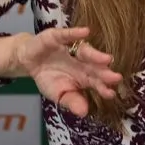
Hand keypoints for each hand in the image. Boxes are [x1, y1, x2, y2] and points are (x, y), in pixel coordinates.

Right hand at [0, 28, 122, 117]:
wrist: (28, 61)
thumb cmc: (48, 78)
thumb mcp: (57, 94)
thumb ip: (71, 101)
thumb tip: (84, 113)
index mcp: (85, 76)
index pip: (97, 82)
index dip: (104, 88)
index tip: (111, 94)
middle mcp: (82, 61)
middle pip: (96, 67)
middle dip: (105, 72)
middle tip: (116, 77)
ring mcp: (72, 48)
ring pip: (86, 51)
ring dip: (96, 55)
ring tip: (107, 59)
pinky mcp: (58, 37)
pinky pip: (68, 35)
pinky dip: (76, 33)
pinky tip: (85, 32)